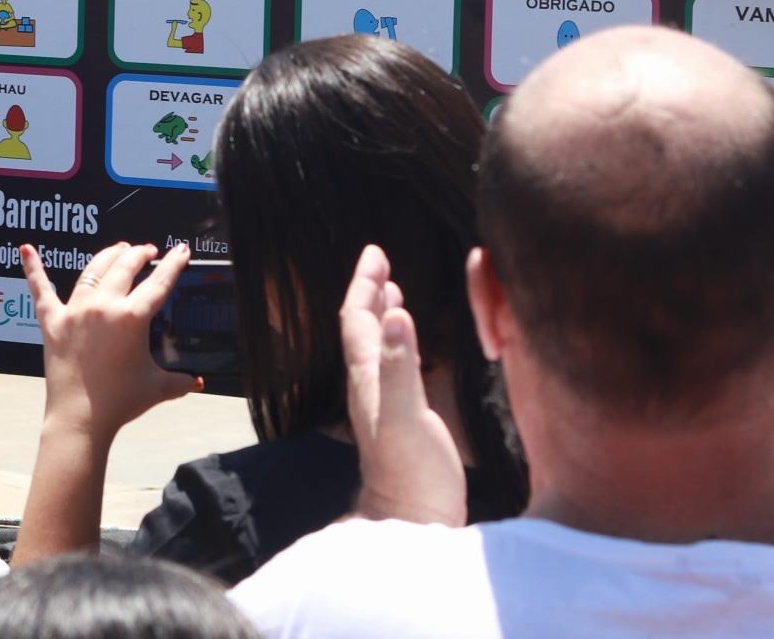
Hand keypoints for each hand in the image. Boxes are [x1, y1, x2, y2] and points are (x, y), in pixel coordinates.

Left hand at [21, 240, 196, 444]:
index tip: (181, 250)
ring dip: (108, 256)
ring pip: (93, 270)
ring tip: (118, 250)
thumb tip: (197, 383)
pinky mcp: (52, 322)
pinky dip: (33, 268)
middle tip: (148, 251)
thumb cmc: (119, 402)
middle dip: (140, 254)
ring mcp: (75, 311)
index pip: (159, 282)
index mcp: (132, 318)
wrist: (80, 418)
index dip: (174, 263)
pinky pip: (40, 289)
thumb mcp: (157, 388)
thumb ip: (180, 381)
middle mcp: (103, 306)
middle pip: (125, 266)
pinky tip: (25, 249)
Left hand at [341, 245, 463, 526]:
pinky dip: (404, 342)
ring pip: (379, 345)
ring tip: (395, 292)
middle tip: (382, 263)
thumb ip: (400, 366)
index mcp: (368, 376)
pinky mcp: (404, 417)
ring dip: (385, 315)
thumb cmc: (410, 472)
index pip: (358, 318)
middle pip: (364, 327)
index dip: (364, 284)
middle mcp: (371, 384)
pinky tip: (415, 345)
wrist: (412, 520)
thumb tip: (398, 313)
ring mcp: (386, 402)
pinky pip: (398, 365)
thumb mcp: (406, 415)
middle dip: (372, 291)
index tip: (375, 252)